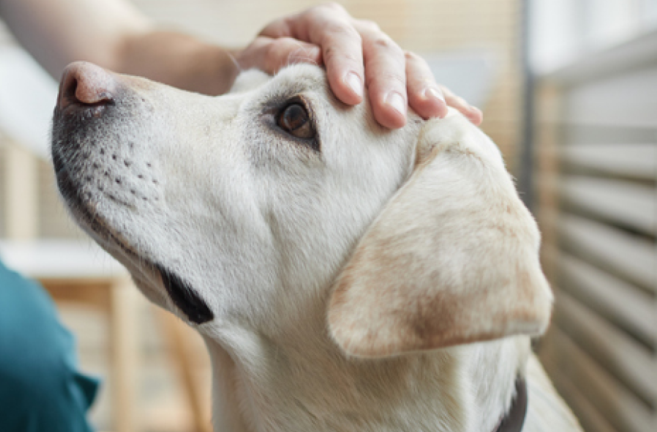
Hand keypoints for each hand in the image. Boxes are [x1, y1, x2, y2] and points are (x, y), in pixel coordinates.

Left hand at [237, 3, 481, 128]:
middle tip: (391, 118)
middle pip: (381, 52)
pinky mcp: (394, 78)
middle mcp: (357, 32)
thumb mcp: (255, 60)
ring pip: (409, 65)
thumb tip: (309, 60)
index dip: (345, 65)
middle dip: (389, 86)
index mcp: (320, 21)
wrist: (264, 76)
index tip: (349, 96)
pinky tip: (469, 118)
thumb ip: (277, 57)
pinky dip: (447, 100)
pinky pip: (425, 85)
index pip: (337, 37)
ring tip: (436, 117)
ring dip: (424, 91)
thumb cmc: (258, 70)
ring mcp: (380, 54)